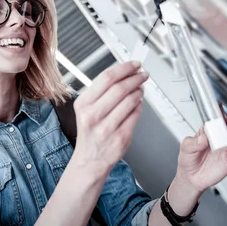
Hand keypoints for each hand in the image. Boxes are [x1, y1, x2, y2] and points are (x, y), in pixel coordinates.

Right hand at [71, 61, 147, 176]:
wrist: (89, 161)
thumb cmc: (90, 133)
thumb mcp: (86, 109)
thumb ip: (102, 92)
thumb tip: (124, 73)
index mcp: (83, 104)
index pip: (106, 78)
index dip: (124, 68)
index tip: (134, 64)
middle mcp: (92, 116)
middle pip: (119, 88)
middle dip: (135, 78)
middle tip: (142, 74)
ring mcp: (107, 128)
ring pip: (130, 101)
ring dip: (139, 91)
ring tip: (140, 89)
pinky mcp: (120, 138)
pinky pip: (135, 115)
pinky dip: (139, 106)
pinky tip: (138, 104)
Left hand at [176, 108, 226, 192]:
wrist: (191, 178)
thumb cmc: (188, 160)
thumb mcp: (186, 148)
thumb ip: (193, 142)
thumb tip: (203, 137)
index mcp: (207, 131)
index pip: (214, 119)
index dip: (217, 112)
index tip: (219, 108)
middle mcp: (218, 138)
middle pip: (226, 127)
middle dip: (225, 125)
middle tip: (222, 126)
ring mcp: (225, 148)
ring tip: (225, 138)